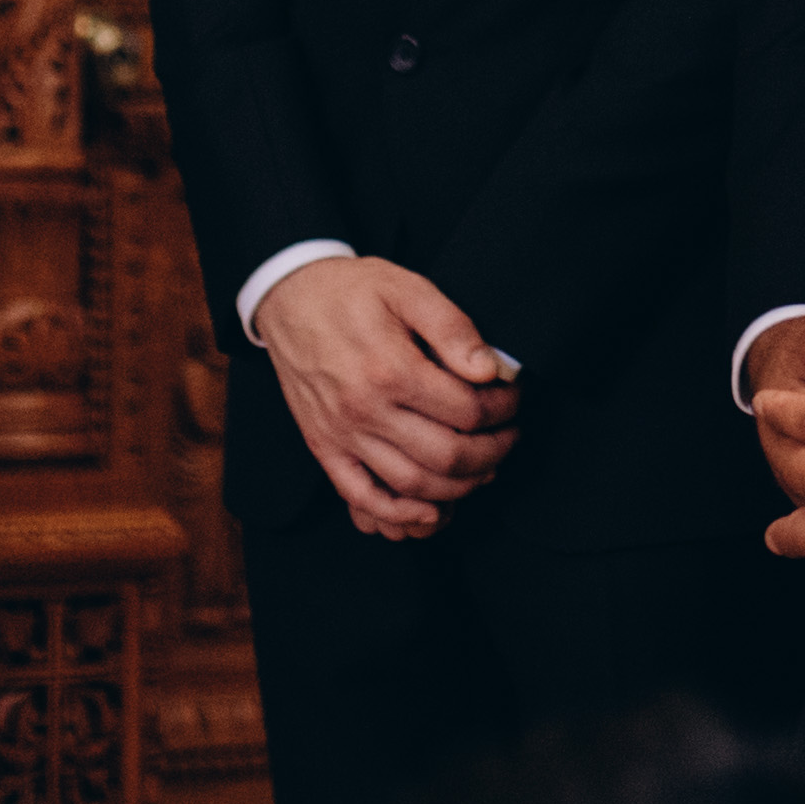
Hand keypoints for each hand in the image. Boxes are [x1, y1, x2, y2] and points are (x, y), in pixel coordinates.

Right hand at [252, 256, 517, 541]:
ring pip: (412, 484)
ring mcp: (342, 435)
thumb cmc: (353, 291)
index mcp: (391, 369)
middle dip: (492, 452)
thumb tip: (489, 368)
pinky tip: (430, 510)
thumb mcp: (408, 288)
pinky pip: (361, 497)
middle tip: (509, 436)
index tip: (514, 398)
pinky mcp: (324, 448)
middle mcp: (365, 410)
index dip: (503, 408)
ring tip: (485, 467)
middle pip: (447, 455)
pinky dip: (398, 514)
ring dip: (459, 486)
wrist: (290, 298)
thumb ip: (452, 328)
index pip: (467, 410)